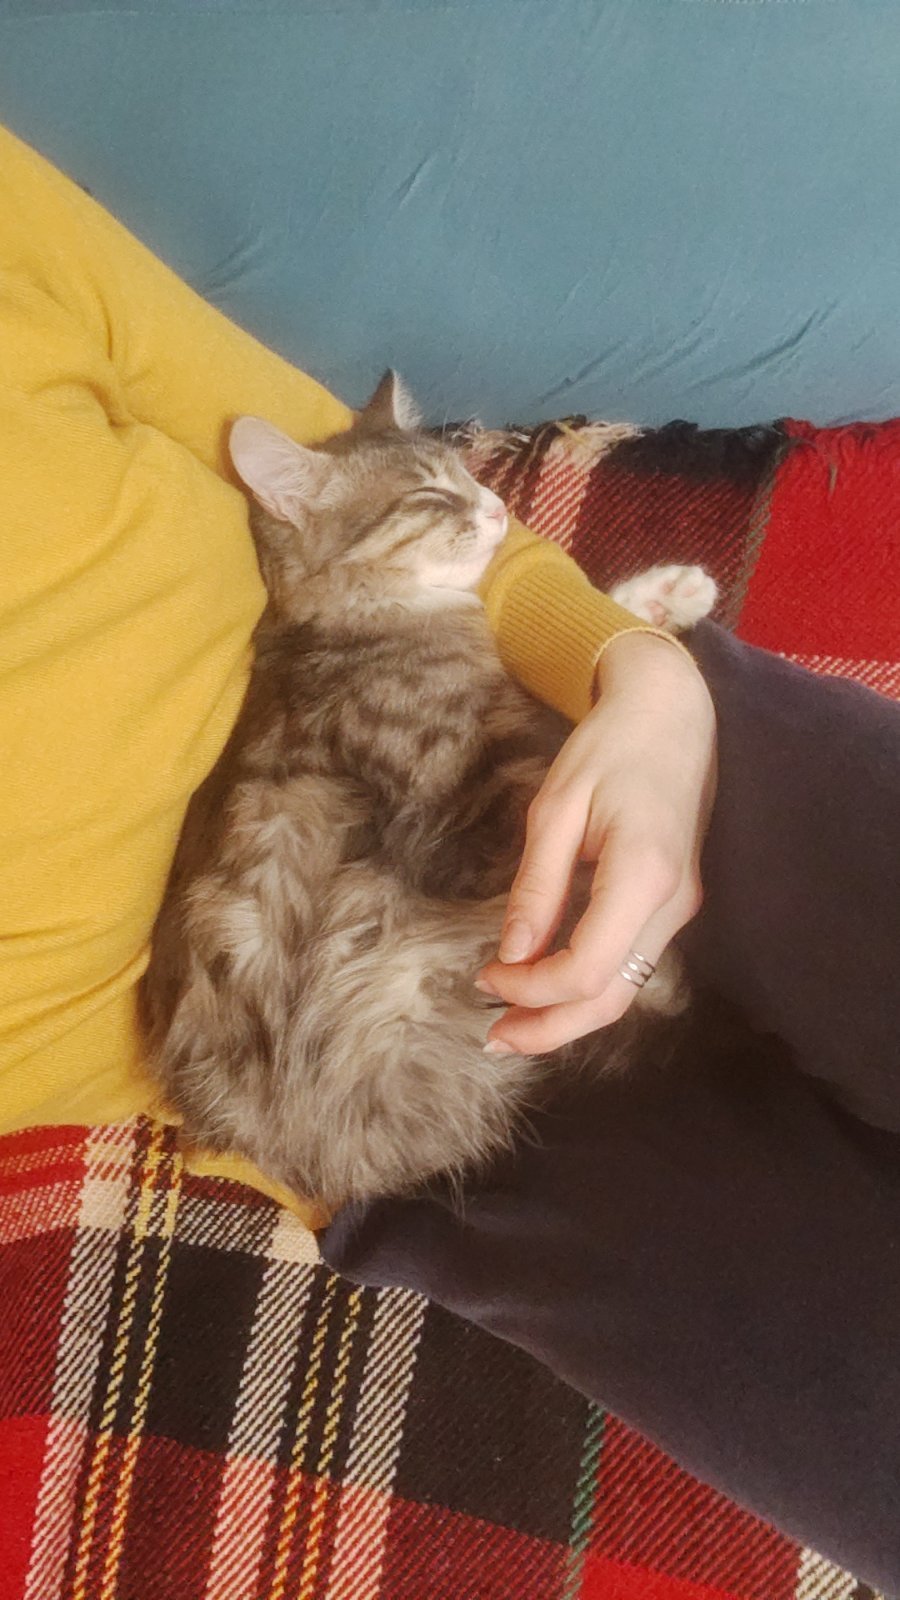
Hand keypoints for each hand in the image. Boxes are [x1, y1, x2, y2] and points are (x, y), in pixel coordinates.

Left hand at [477, 631, 716, 1053]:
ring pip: (626, 988)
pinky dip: (589, 986)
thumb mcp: (557, 807)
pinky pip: (631, 962)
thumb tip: (511, 955)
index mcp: (644, 875)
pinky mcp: (675, 902)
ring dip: (569, 1015)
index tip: (485, 977)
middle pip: (613, 997)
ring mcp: (681, 907)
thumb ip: (537, 886)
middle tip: (493, 1040)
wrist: (675, 713)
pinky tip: (549, 987)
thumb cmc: (611, 747)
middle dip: (550, 1026)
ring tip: (512, 1024)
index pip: (588, 967)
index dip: (532, 988)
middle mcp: (673, 903)